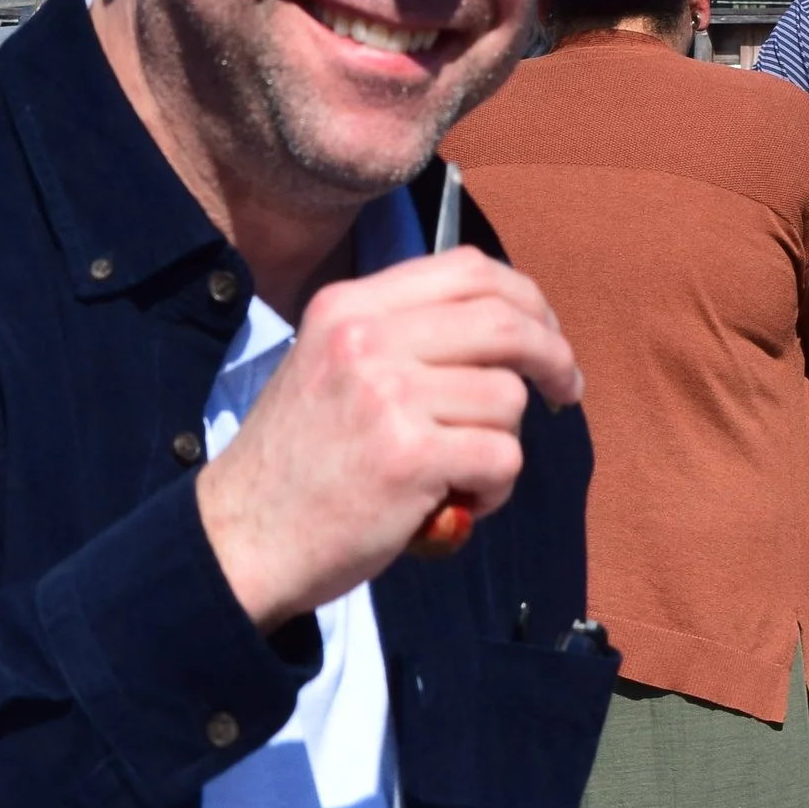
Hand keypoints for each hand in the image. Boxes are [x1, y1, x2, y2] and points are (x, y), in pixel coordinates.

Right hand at [196, 250, 581, 628]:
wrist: (242, 538)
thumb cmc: (299, 464)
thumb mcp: (330, 367)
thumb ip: (401, 338)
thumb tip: (507, 329)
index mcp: (348, 306)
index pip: (468, 269)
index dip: (526, 299)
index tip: (545, 336)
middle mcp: (366, 339)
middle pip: (504, 322)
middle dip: (553, 356)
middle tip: (566, 391)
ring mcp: (387, 396)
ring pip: (506, 399)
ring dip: (502, 445)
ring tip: (458, 476)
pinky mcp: (409, 456)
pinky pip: (501, 459)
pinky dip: (493, 490)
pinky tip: (452, 505)